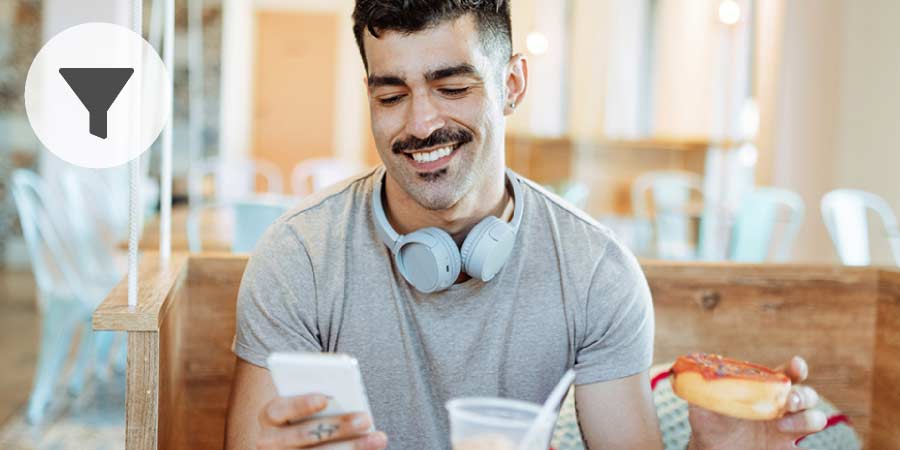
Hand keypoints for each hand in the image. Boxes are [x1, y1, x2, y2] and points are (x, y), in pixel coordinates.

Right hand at [256, 393, 387, 448]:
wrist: (293, 441)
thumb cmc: (305, 412)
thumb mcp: (306, 402)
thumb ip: (320, 395)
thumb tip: (346, 385)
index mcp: (270, 415)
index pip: (279, 409)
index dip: (300, 404)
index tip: (324, 399)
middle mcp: (270, 441)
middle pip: (305, 435)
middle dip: (338, 427)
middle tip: (366, 419)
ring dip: (352, 447)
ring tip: (379, 438)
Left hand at [687, 356, 826, 449]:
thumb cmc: (709, 423)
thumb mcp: (702, 406)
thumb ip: (702, 392)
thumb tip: (693, 377)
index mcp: (765, 389)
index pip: (787, 373)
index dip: (796, 367)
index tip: (796, 366)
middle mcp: (781, 406)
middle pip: (807, 395)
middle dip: (803, 396)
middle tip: (788, 402)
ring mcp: (787, 428)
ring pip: (814, 419)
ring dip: (806, 419)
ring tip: (781, 425)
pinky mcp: (786, 449)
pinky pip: (805, 448)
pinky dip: (804, 446)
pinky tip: (792, 446)